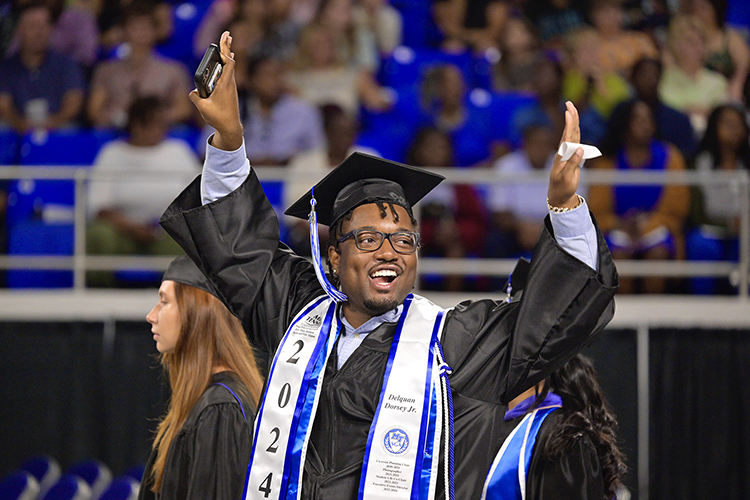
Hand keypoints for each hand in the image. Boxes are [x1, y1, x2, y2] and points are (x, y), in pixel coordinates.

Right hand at [189, 31, 242, 150]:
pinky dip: (227, 63)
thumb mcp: (202, 107)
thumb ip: (195, 96)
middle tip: (227, 33)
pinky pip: (229, 72)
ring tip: (228, 41)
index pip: (229, 64)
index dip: (226, 52)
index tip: (223, 41)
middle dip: (227, 46)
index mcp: (225, 85)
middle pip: (230, 61)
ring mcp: (231, 86)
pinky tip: (228, 59)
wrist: (231, 127)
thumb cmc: (218, 117)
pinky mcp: (230, 90)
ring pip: (230, 66)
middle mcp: (230, 83)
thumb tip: (193, 91)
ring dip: (228, 52)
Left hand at [547, 101, 582, 208]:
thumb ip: (573, 163)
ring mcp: (567, 153)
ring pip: (572, 134)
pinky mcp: (571, 155)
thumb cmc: (562, 186)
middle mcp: (564, 151)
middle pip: (569, 131)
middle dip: (570, 117)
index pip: (567, 136)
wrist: (559, 194)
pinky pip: (575, 141)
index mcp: (562, 155)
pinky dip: (575, 131)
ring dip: (573, 121)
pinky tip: (575, 124)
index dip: (569, 124)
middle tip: (569, 103)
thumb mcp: (567, 177)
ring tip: (571, 109)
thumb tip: (579, 149)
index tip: (568, 112)